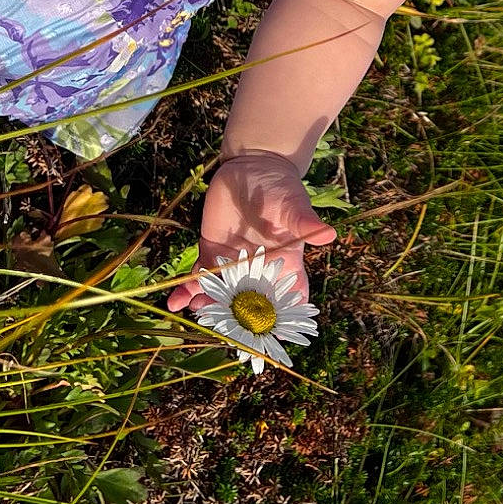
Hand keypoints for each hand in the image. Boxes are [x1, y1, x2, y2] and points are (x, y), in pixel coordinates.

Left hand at [164, 150, 337, 316]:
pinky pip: (198, 277)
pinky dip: (186, 290)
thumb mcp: (293, 205)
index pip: (288, 300)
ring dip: (208, 307)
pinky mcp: (211, 253)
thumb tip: (329, 234)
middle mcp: (257, 271)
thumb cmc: (280, 187)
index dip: (281, 321)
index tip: (270, 336)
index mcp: (284, 266)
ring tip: (196, 312)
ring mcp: (232, 265)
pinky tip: (173, 301)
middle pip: (248, 306)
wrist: (252, 167)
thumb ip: (305, 223)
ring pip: (220, 296)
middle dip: (236, 321)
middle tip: (223, 329)